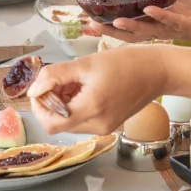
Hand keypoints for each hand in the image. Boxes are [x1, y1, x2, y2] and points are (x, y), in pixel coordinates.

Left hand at [28, 47, 167, 134]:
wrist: (158, 70)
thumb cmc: (126, 63)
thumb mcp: (86, 64)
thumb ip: (55, 76)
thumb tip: (33, 90)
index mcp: (91, 110)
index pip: (50, 123)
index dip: (39, 106)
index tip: (41, 86)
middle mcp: (97, 126)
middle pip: (59, 122)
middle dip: (53, 100)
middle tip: (62, 78)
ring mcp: (104, 128)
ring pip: (70, 121)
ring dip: (65, 102)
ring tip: (77, 80)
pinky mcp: (110, 124)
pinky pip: (84, 119)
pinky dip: (78, 104)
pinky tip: (87, 86)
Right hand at [98, 0, 190, 43]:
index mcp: (162, 10)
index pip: (131, 16)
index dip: (111, 17)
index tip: (89, 13)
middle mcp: (167, 22)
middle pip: (133, 30)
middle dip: (112, 29)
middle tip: (91, 24)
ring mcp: (179, 27)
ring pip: (150, 31)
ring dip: (131, 27)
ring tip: (113, 21)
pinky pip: (175, 24)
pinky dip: (162, 18)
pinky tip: (149, 12)